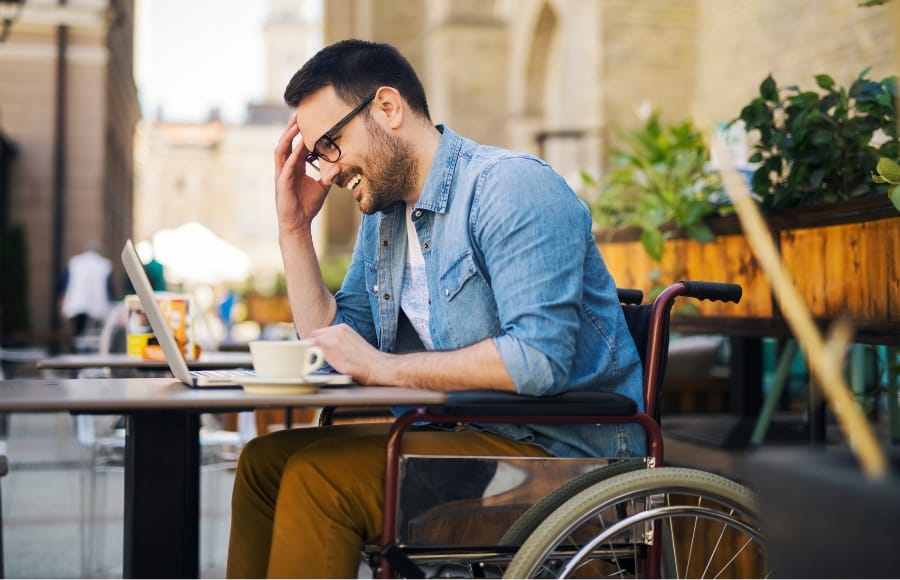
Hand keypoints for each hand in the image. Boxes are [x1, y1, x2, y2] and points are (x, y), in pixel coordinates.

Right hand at [274, 115, 329, 235]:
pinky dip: (292, 158)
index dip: (301, 133)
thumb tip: (340, 166)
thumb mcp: (322, 187)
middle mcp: (286, 168)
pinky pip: (285, 168)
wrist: (299, 224)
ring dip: (287, 137)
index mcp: (294, 167)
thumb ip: (329, 175)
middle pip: (286, 142)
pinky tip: (298, 149)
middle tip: (298, 113)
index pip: (296, 145)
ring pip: (281, 151)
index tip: (309, 119)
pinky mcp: (281, 184)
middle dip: (291, 128)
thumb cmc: (308, 205)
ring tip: (295, 125)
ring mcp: (282, 175)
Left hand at [308, 324, 385, 384]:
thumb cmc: (365, 360)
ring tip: (316, 361)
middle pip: (314, 334)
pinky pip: (312, 349)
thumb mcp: (351, 343)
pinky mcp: (329, 349)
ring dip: (312, 350)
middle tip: (314, 356)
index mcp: (343, 328)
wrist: (375, 366)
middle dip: (312, 345)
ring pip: (312, 341)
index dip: (317, 341)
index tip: (315, 349)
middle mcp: (337, 330)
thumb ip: (338, 341)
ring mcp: (332, 338)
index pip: (321, 331)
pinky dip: (311, 356)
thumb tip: (325, 347)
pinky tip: (316, 363)